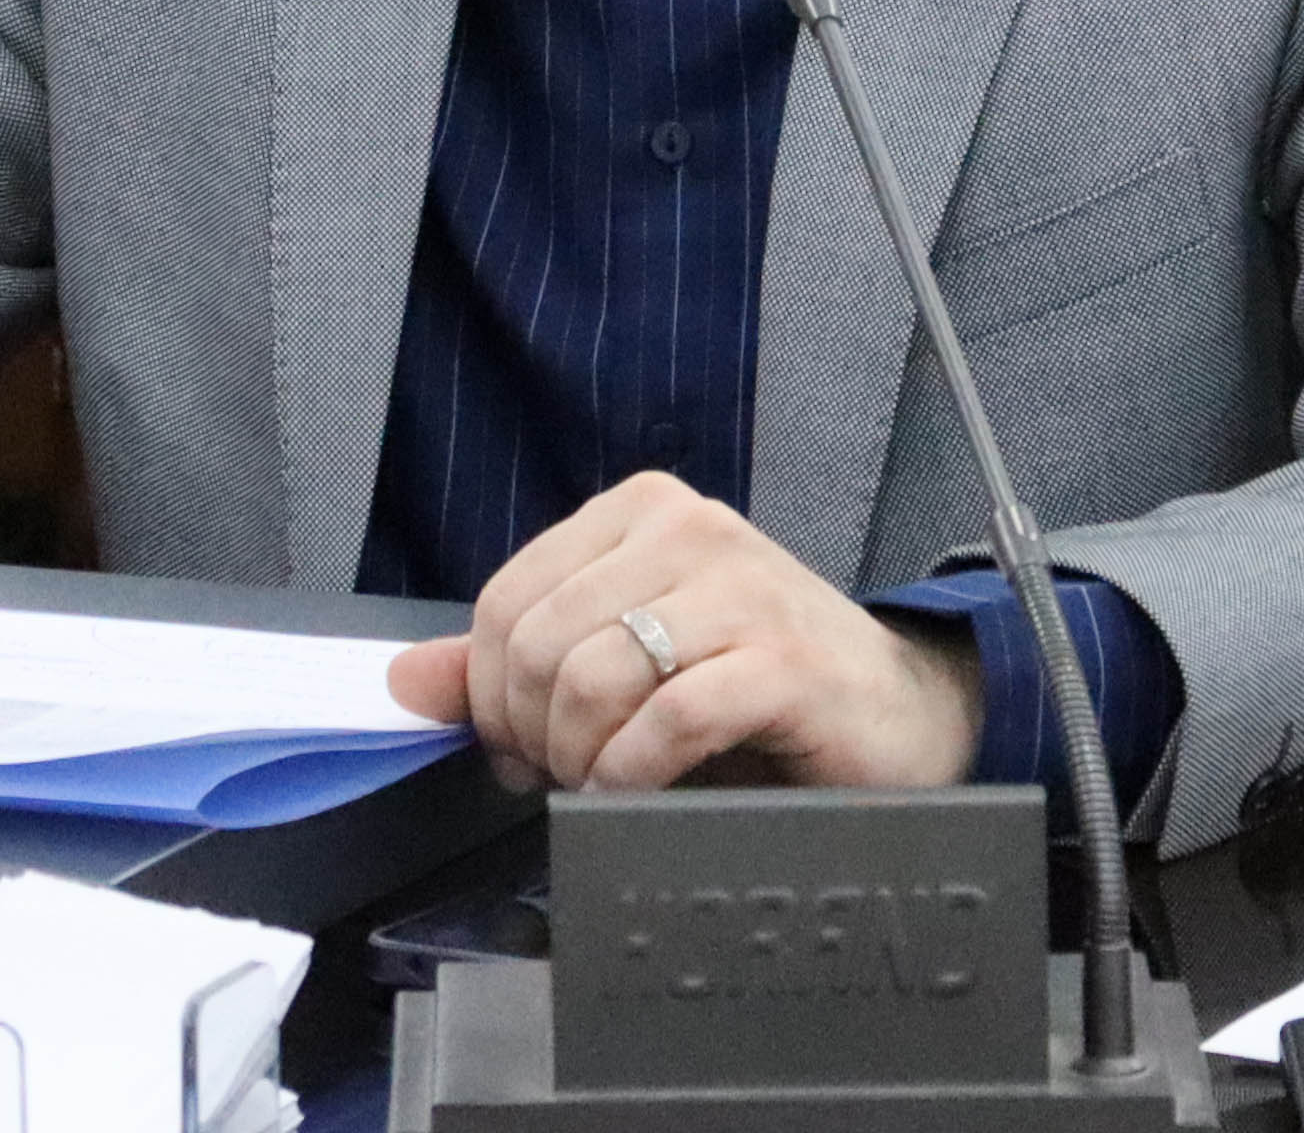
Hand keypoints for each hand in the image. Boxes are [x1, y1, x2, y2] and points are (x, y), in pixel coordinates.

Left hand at [381, 471, 983, 794]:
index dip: (490, 695)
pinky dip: (632, 777)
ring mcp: (741, 586)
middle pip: (538, 644)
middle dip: (534, 736)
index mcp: (641, 512)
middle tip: (567, 776)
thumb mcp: (627, 659)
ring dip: (582, 761)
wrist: (898, 713)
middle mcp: (688, 529)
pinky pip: (664, 722)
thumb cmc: (758, 684)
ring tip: (607, 784)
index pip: (504, 602)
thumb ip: (517, 664)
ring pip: (590, 678)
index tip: (520, 749)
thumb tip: (405, 679)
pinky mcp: (782, 659)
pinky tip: (644, 791)